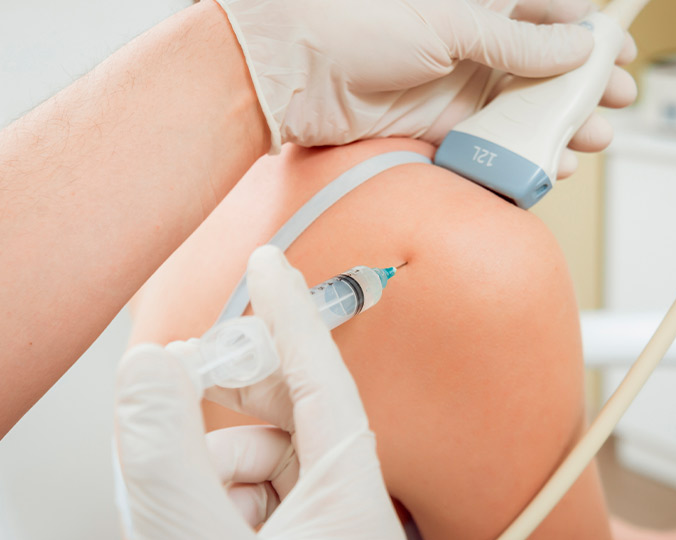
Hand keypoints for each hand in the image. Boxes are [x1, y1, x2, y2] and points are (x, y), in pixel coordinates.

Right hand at [114, 245, 404, 538]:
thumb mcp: (201, 537)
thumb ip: (170, 457)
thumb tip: (150, 370)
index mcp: (351, 495)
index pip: (322, 375)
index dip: (291, 311)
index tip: (268, 263)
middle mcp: (345, 502)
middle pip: (291, 409)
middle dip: (233, 387)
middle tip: (186, 368)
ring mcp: (322, 520)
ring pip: (263, 453)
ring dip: (212, 460)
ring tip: (180, 499)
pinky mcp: (297, 536)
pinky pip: (255, 489)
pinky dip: (217, 490)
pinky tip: (194, 518)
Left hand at [215, 0, 593, 152]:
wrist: (293, 71)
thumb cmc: (358, 22)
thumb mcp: (450, 22)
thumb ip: (515, 42)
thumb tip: (576, 48)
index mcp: (477, 1)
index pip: (546, 11)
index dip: (587, 32)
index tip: (619, 51)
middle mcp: (470, 40)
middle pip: (542, 65)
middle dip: (583, 84)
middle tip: (618, 100)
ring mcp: (456, 83)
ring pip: (522, 106)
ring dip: (560, 123)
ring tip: (593, 138)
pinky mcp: (440, 123)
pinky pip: (491, 140)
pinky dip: (521, 152)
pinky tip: (549, 162)